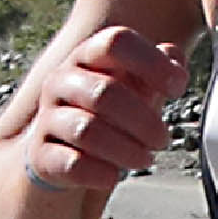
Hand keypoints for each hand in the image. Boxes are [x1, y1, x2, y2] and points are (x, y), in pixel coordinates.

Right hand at [21, 27, 182, 191]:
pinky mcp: (40, 156)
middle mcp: (61, 81)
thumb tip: (174, 58)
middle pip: (104, 92)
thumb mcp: (136, 87)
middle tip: (161, 139)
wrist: (62, 155)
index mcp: (87, 56)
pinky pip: (71, 164)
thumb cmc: (107, 115)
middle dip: (143, 121)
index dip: (152, 63)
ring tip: (144, 159)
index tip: (177, 88)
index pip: (117, 43)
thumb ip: (158, 68)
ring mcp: (46, 118)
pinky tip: (114, 176)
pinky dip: (100, 173)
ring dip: (126, 149)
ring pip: (87, 131)